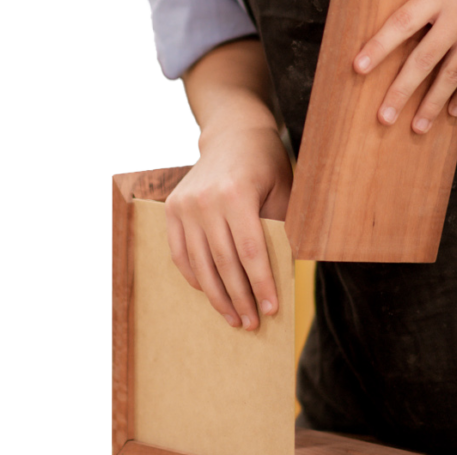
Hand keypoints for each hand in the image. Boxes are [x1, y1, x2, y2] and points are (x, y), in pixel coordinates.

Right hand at [164, 123, 292, 330]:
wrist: (234, 133)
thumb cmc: (266, 163)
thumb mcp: (283, 190)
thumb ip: (280, 229)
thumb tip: (284, 276)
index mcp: (236, 194)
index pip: (250, 253)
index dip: (261, 285)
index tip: (272, 309)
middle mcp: (206, 201)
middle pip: (224, 263)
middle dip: (241, 298)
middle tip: (253, 323)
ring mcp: (185, 205)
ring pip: (200, 264)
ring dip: (217, 296)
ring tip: (234, 317)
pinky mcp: (172, 208)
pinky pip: (180, 254)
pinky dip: (195, 277)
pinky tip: (210, 293)